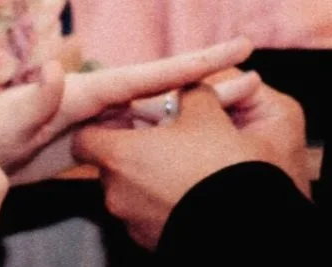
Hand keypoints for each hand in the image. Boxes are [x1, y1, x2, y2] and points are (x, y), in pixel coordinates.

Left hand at [0, 38, 252, 183]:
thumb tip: (56, 70)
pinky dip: (166, 131)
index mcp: (86, 93)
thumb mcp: (4, 121)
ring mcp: (94, 120)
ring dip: (192, 108)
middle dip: (208, 82)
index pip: (151, 75)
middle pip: (164, 90)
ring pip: (156, 112)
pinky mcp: (87, 142)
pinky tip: (187, 134)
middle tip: (256, 79)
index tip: (238, 47)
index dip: (195, 62)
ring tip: (238, 104)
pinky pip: (137, 134)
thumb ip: (33, 101)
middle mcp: (96, 99)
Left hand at [72, 82, 303, 250]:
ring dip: (150, 177)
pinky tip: (192, 190)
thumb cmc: (220, 165)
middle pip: (110, 165)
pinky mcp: (154, 242)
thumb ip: (188, 93)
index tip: (125, 119)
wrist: (247, 223)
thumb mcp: (207, 114)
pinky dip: (163, 201)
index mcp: (120, 156)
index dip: (103, 125)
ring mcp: (133, 222)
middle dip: (133, 151)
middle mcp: (117, 193)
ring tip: (184, 165)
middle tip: (163, 139)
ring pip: (131, 191)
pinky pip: (149, 214)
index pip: (84, 139)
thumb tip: (188, 89)